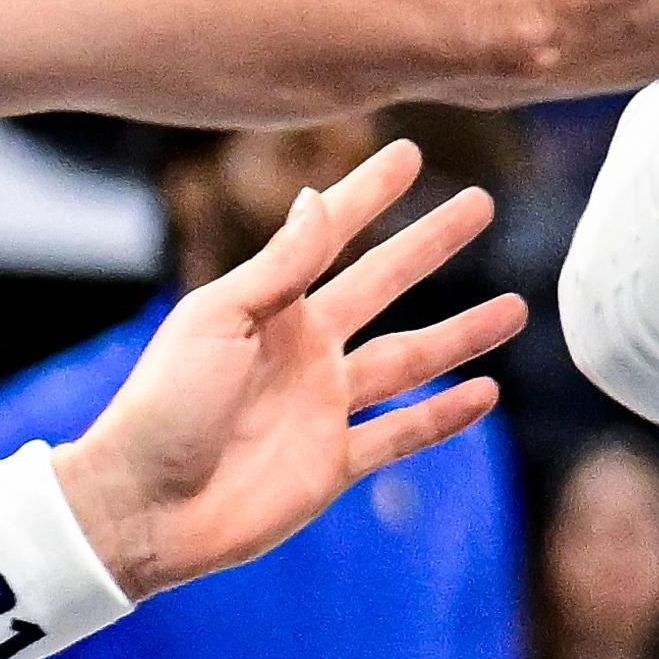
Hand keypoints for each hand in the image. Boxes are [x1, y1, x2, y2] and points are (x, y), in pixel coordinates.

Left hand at [55, 139, 522, 598]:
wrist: (143, 505)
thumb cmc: (164, 404)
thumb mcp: (218, 320)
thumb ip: (280, 265)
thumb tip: (316, 197)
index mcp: (269, 305)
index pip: (331, 234)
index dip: (368, 193)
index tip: (408, 153)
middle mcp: (303, 348)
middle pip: (384, 285)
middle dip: (430, 245)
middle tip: (480, 204)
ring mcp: (322, 405)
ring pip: (409, 359)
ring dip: (461, 333)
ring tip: (515, 307)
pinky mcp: (331, 463)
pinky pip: (400, 433)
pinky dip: (444, 416)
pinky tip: (486, 392)